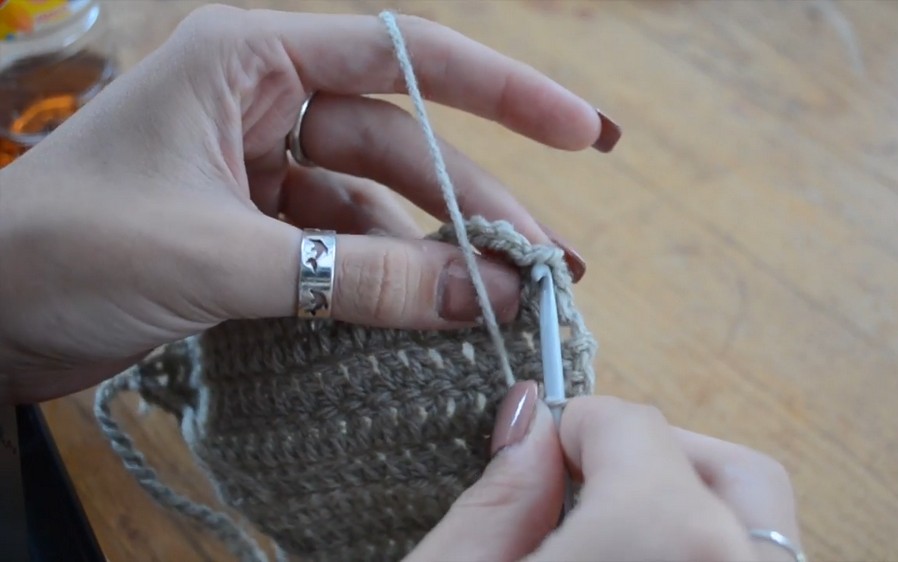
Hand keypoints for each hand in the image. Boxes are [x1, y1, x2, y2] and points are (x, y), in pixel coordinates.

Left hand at [0, 5, 608, 402]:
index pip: (404, 55)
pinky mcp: (254, 230)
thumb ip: (353, 275)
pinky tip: (431, 314)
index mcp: (249, 57)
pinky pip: (344, 249)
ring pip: (378, 204)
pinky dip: (387, 283)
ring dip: (438, 252)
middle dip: (475, 202)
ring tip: (501, 299)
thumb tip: (477, 294)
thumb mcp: (219, 257)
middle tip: (544, 262)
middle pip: (403, 144)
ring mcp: (261, 169)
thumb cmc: (62, 250)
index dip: (503, 91)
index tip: (582, 131)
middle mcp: (263, 101)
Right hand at [410, 387, 802, 561]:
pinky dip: (712, 555)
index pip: (637, 430)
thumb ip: (499, 497)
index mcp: (663, 547)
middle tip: (589, 485)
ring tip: (614, 532)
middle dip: (660, 458)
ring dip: (693, 509)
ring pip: (762, 528)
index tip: (542, 449)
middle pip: (732, 472)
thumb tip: (529, 422)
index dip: (578, 429)